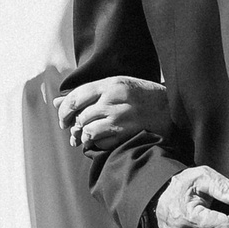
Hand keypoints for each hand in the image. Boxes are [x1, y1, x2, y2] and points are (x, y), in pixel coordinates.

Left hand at [56, 75, 171, 152]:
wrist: (172, 108)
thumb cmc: (142, 97)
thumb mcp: (117, 87)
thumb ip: (88, 94)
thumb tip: (56, 102)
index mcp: (111, 84)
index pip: (76, 97)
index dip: (64, 111)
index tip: (63, 120)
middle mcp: (115, 98)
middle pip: (80, 116)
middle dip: (74, 128)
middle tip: (74, 134)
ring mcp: (122, 116)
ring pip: (88, 130)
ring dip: (84, 137)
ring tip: (86, 138)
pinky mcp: (128, 132)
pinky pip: (102, 141)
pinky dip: (97, 144)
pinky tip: (100, 142)